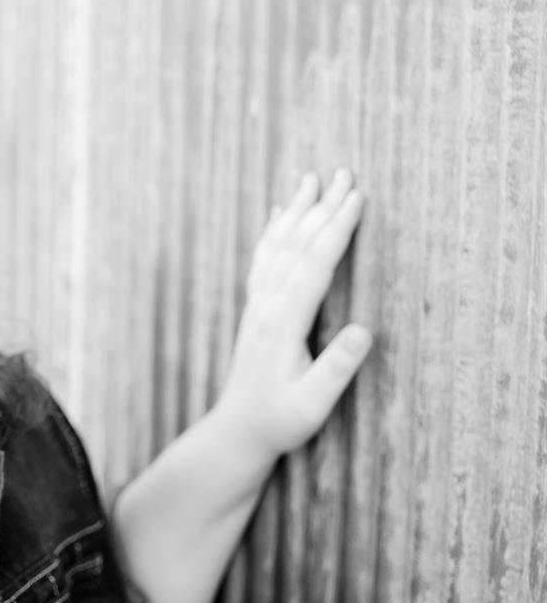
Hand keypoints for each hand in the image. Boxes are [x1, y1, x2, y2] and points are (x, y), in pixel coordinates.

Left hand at [216, 167, 371, 456]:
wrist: (237, 432)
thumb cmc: (279, 422)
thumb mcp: (312, 405)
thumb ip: (336, 369)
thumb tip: (364, 330)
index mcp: (283, 323)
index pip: (314, 265)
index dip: (336, 229)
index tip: (356, 196)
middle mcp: (267, 306)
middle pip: (296, 244)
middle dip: (321, 206)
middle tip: (344, 171)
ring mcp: (257, 305)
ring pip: (277, 246)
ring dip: (296, 211)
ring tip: (310, 178)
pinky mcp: (255, 310)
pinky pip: (263, 260)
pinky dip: (272, 232)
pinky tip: (277, 214)